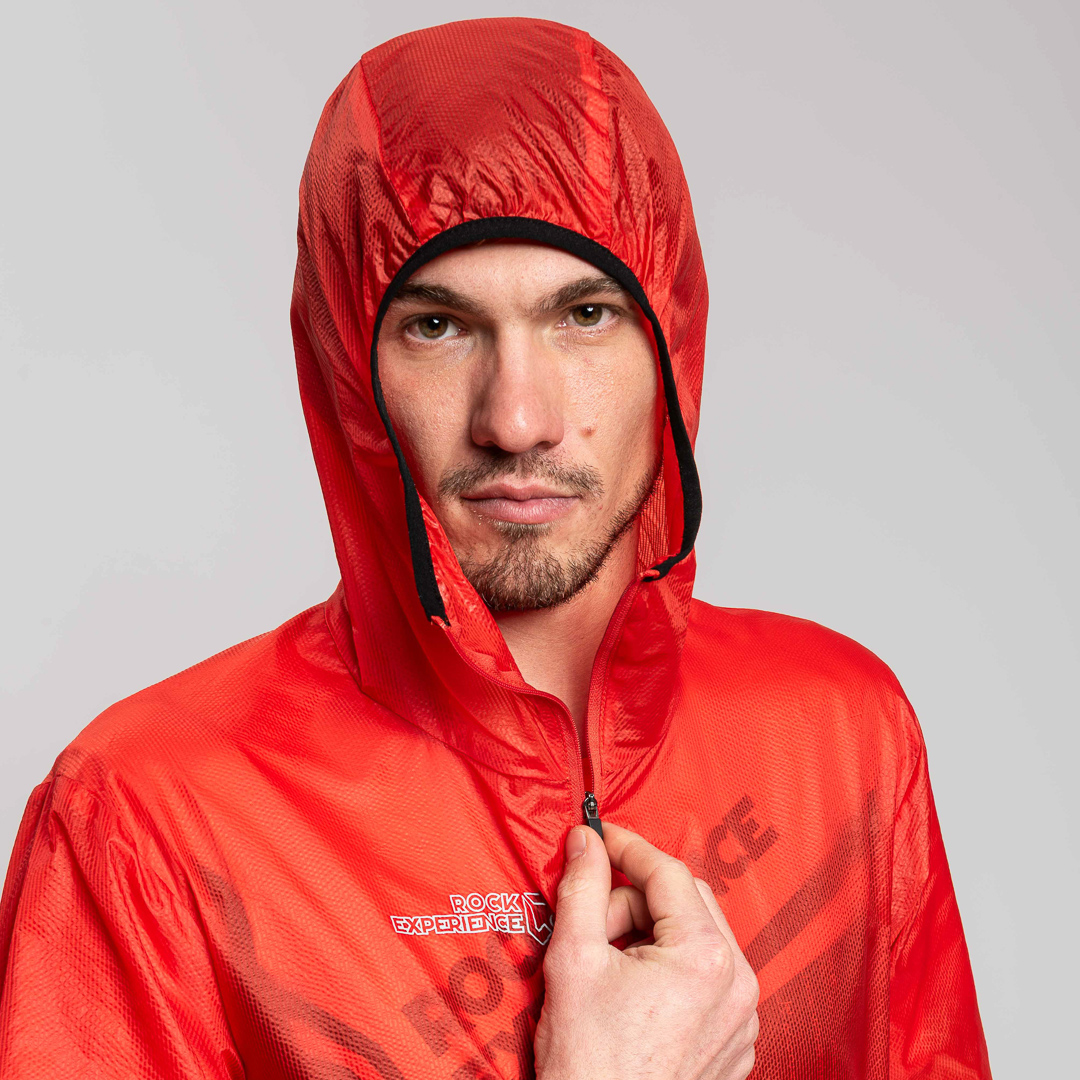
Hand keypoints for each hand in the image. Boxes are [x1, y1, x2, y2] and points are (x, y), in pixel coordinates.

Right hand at [534, 821, 758, 1079]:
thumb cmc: (588, 1062)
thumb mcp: (573, 960)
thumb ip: (583, 888)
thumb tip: (587, 840)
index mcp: (704, 956)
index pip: (668, 871)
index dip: (627, 847)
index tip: (598, 837)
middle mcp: (737, 983)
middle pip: (685, 900)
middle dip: (635, 901)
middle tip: (593, 926)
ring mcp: (742, 1017)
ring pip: (696, 937)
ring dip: (650, 936)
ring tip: (610, 970)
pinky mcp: (736, 1041)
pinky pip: (707, 978)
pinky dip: (670, 971)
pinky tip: (633, 998)